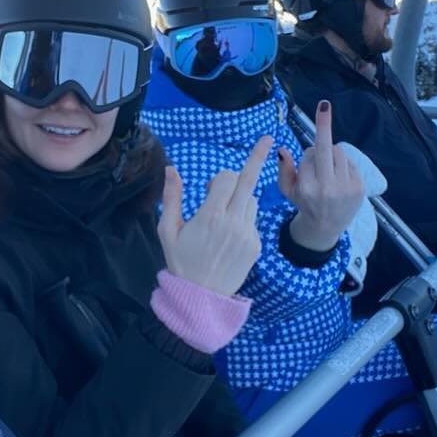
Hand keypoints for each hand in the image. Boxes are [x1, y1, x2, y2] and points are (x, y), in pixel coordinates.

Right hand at [158, 136, 272, 296]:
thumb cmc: (180, 262)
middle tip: (269, 138)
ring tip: (224, 216)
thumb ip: (171, 198)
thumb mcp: (167, 231)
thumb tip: (171, 169)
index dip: (220, 178)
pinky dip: (244, 219)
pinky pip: (253, 220)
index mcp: (210, 216)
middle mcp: (233, 222)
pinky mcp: (256, 245)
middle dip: (258, 156)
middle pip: (250, 180)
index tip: (212, 187)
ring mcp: (248, 234)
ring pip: (252, 200)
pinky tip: (229, 236)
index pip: (227, 178)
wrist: (200, 298)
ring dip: (241, 198)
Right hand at [280, 100, 364, 252]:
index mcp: (307, 188)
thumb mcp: (286, 190)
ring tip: (328, 168)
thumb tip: (281, 149)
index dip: (307, 155)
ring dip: (332, 153)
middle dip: (324, 126)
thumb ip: (283, 169)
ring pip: (339, 152)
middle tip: (324, 105)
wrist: (326, 227)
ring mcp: (345, 188)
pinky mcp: (359, 188)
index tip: (315, 129)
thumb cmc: (303, 203)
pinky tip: (338, 177)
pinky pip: (350, 162)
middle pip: (326, 148)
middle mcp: (327, 188)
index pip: (308, 155)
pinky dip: (343, 164)